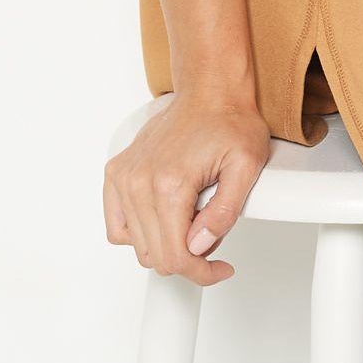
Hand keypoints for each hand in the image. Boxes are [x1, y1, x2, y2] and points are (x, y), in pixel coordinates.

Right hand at [103, 89, 272, 284]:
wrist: (210, 90)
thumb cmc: (230, 122)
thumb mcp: (246, 166)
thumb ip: (224, 212)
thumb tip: (199, 246)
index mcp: (170, 183)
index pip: (176, 257)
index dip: (202, 273)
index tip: (220, 268)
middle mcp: (139, 181)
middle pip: (156, 256)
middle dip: (188, 258)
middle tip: (211, 237)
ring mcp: (124, 176)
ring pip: (137, 245)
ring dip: (165, 245)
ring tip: (192, 221)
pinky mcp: (117, 172)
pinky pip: (117, 225)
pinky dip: (138, 233)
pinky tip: (163, 220)